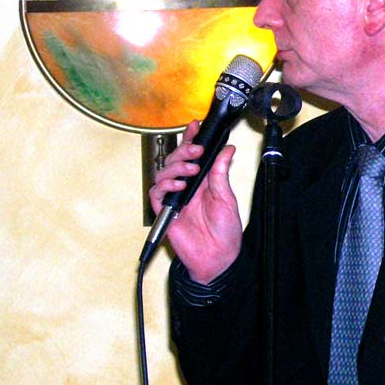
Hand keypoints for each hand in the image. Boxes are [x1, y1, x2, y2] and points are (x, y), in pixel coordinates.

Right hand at [149, 120, 242, 283]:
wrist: (218, 258)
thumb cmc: (225, 232)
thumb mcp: (227, 198)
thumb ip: (221, 174)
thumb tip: (227, 149)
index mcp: (203, 181)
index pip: (194, 155)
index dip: (192, 139)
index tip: (195, 126)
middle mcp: (187, 187)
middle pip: (176, 160)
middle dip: (184, 150)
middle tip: (197, 150)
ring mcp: (175, 198)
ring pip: (164, 173)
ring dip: (175, 167)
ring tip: (190, 169)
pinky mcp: (165, 211)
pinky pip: (157, 193)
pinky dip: (166, 186)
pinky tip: (179, 186)